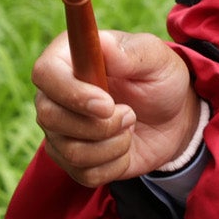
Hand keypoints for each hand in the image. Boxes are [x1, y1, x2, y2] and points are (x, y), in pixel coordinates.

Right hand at [32, 29, 197, 188]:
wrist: (173, 118)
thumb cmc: (159, 79)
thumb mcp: (156, 58)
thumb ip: (131, 52)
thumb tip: (103, 45)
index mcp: (68, 58)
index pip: (45, 74)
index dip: (71, 93)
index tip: (107, 104)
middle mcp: (55, 95)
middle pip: (49, 117)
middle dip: (98, 125)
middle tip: (130, 114)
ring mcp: (60, 130)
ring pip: (70, 151)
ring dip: (113, 144)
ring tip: (130, 125)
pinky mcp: (72, 160)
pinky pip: (85, 174)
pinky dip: (115, 164)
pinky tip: (125, 146)